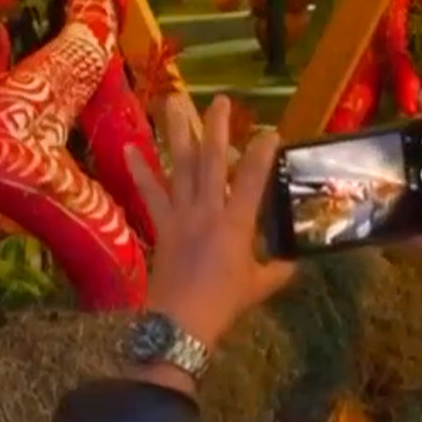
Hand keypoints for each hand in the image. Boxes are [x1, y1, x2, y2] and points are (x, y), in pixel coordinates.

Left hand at [128, 96, 295, 355]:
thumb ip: (276, 271)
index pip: (252, 179)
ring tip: (172, 102)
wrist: (181, 321)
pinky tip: (129, 146)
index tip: (269, 129)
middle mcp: (207, 210)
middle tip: (218, 100)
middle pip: (211, 160)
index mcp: (236, 223)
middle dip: (215, 127)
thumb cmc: (224, 303)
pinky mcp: (161, 224)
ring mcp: (181, 214)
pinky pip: (150, 192)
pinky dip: (140, 169)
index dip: (261, 153)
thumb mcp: (258, 286)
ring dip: (176, 132)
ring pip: (179, 165)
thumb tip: (292, 264)